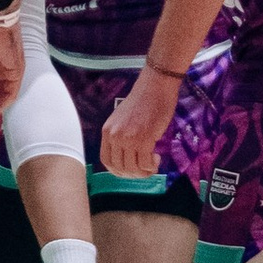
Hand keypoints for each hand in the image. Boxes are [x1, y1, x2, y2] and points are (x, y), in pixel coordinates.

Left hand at [99, 60, 182, 180]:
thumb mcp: (121, 119)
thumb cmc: (142, 102)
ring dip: (144, 171)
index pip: (106, 160)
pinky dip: (152, 166)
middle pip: (120, 168)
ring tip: (152, 162)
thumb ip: (120, 136)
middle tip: (145, 168)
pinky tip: (156, 157)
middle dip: (134, 174)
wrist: (154, 87)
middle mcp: (115, 136)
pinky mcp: (144, 139)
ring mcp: (128, 138)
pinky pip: (145, 164)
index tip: (129, 171)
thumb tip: (126, 159)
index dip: (117, 171)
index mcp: (107, 131)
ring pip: (133, 169)